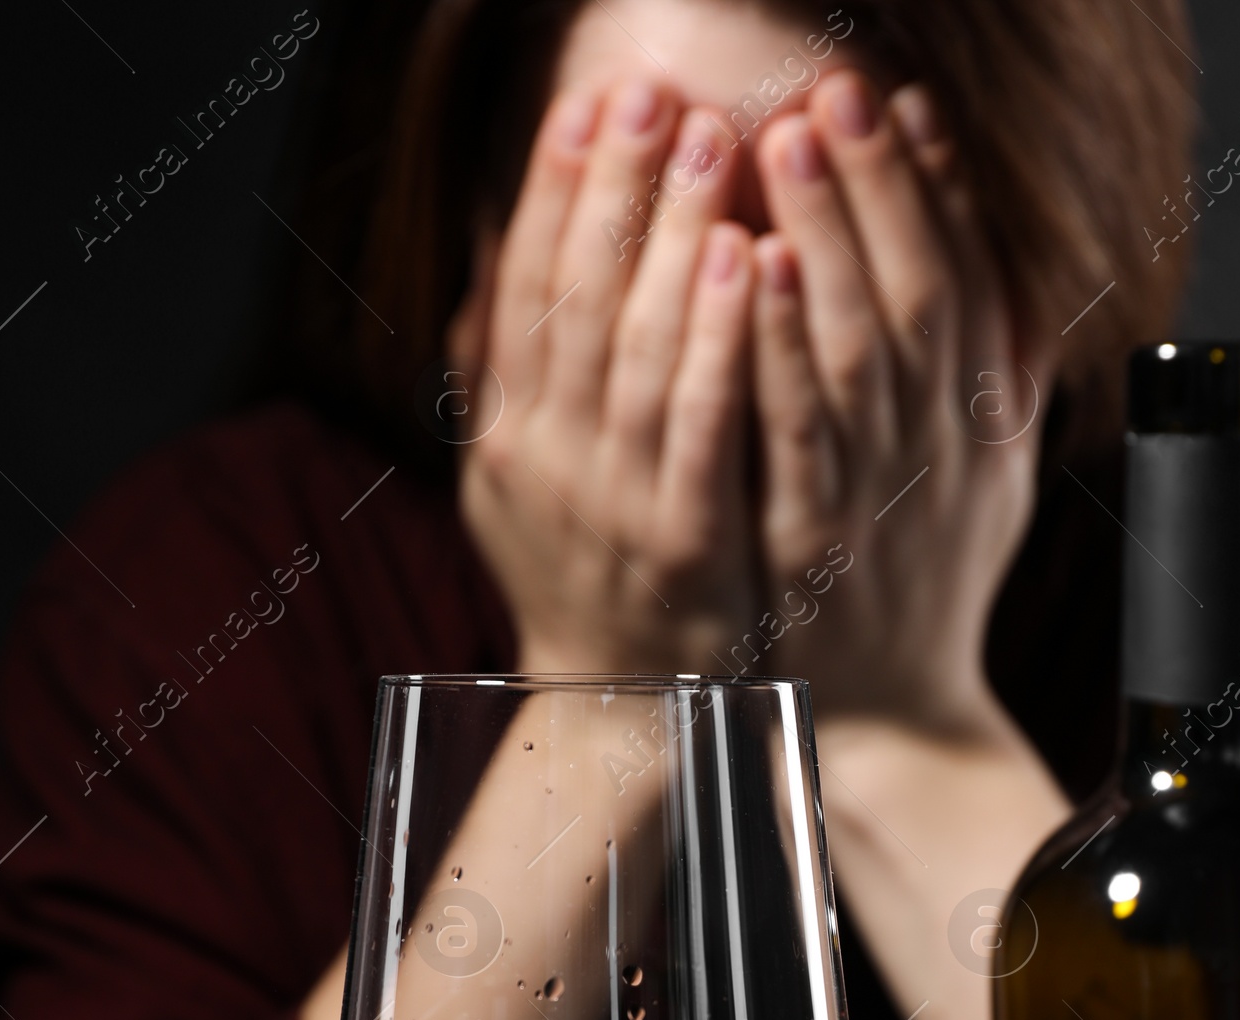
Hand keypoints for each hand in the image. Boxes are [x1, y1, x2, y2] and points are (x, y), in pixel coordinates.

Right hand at [455, 80, 759, 677]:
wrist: (615, 706)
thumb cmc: (578, 576)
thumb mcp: (513, 479)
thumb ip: (502, 372)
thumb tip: (491, 252)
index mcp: (507, 434)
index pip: (525, 289)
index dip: (552, 191)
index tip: (587, 105)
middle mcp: (547, 462)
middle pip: (579, 302)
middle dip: (616, 189)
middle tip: (657, 94)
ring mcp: (612, 505)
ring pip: (639, 351)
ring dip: (673, 238)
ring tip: (710, 143)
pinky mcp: (683, 545)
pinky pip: (703, 427)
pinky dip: (722, 342)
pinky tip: (748, 262)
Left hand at [745, 74, 1052, 736]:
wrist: (892, 725)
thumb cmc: (928, 591)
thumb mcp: (992, 486)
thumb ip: (1005, 382)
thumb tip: (1020, 274)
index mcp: (984, 432)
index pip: (970, 285)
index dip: (941, 189)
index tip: (907, 104)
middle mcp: (941, 459)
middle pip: (916, 297)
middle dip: (876, 186)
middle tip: (834, 95)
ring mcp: (875, 504)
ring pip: (860, 351)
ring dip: (826, 239)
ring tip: (785, 141)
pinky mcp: (809, 548)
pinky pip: (796, 435)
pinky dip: (778, 348)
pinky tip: (752, 272)